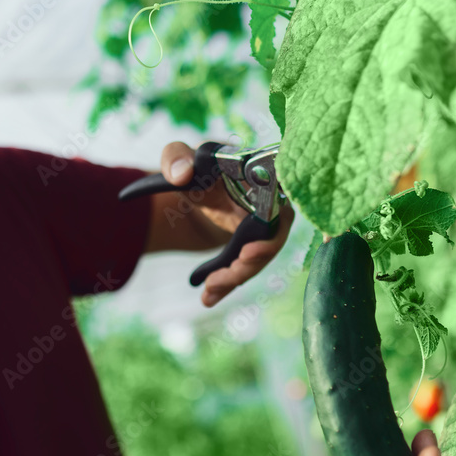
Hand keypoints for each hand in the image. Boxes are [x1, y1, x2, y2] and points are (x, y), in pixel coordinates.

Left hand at [161, 141, 294, 307]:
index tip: (252, 248)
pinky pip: (246, 268)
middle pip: (274, 237)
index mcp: (261, 175)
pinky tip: (207, 299)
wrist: (199, 188)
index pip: (280, 201)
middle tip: (228, 273)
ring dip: (237, 277)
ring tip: (210, 288)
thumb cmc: (196, 166)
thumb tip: (181, 175)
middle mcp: (272, 202)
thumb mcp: (180, 156)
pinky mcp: (254, 246)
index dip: (273, 228)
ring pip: (260, 258)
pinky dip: (228, 285)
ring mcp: (265, 227)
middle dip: (254, 261)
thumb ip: (176, 157)